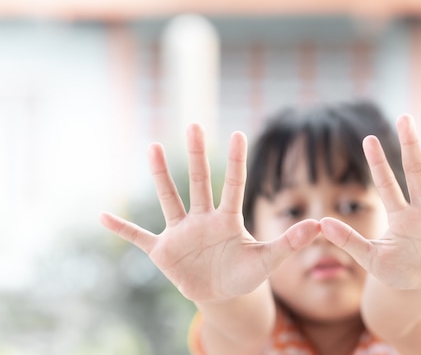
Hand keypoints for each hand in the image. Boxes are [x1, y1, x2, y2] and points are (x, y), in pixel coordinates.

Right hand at [100, 124, 319, 302]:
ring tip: (153, 146)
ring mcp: (181, 232)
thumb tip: (318, 225)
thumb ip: (289, 243)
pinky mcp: (163, 251)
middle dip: (198, 155)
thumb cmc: (244, 273)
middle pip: (200, 182)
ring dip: (161, 175)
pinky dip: (122, 229)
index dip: (236, 161)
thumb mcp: (267, 261)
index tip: (238, 133)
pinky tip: (102, 216)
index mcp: (228, 219)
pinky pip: (138, 237)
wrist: (222, 294)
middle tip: (195, 124)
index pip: (233, 185)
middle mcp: (202, 219)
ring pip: (169, 199)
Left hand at [320, 115, 420, 289]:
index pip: (387, 184)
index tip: (368, 139)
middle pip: (416, 171)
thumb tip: (320, 223)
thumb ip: (348, 241)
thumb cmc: (395, 270)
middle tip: (403, 117)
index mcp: (401, 217)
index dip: (378, 163)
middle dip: (410, 144)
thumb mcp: (370, 259)